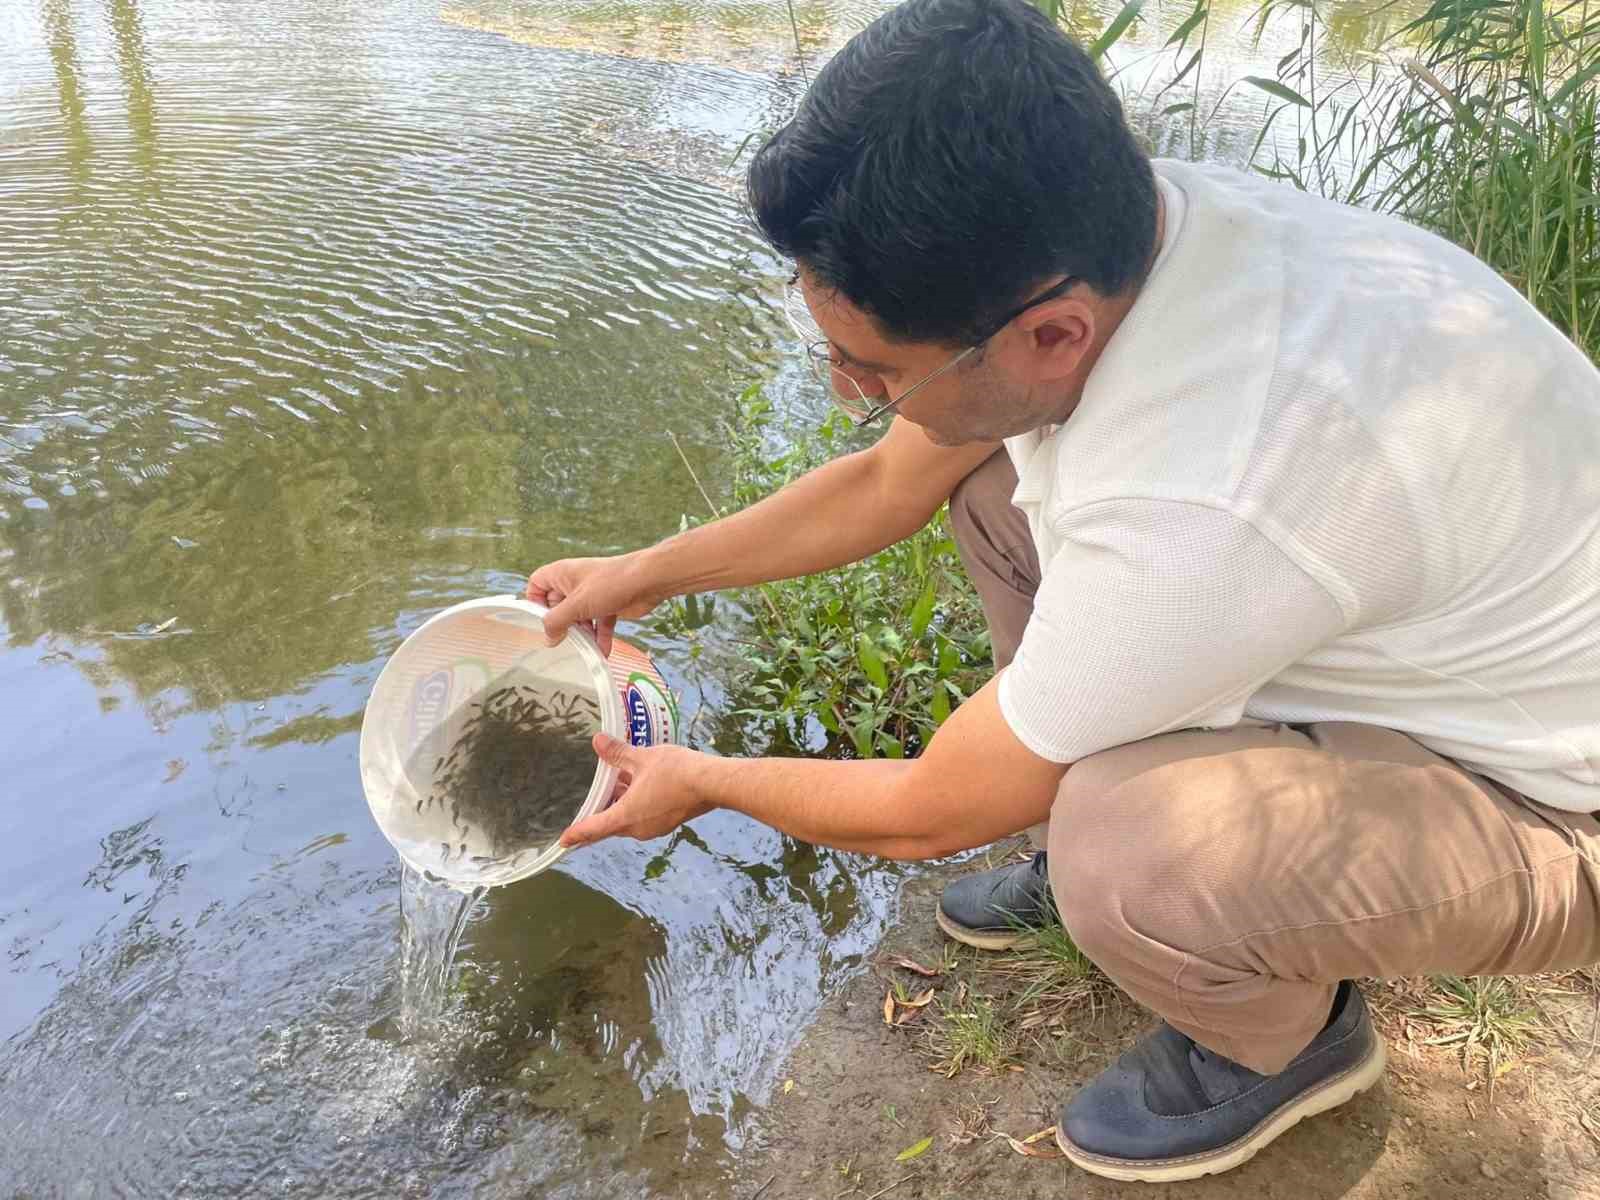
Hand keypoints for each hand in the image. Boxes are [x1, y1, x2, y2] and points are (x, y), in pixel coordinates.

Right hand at [525, 553, 661, 655]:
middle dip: (561, 624)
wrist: (648, 580)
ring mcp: (592, 594)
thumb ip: (557, 621)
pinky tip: (602, 653)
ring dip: (582, 635)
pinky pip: (599, 623)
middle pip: (558, 606)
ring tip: (583, 651)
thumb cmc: (610, 583)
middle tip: (562, 641)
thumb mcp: (577, 604)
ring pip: (579, 618)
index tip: (538, 620)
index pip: (537, 584)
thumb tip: (548, 638)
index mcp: (561, 574)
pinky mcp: (609, 605)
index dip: (534, 601)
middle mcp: (575, 583)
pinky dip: (600, 637)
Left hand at [560, 733, 713, 847]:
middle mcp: (638, 828)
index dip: (576, 834)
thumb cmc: (676, 771)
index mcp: (626, 816)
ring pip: (627, 818)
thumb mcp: (642, 757)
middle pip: (610, 823)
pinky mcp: (667, 822)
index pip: (593, 828)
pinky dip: (635, 803)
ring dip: (620, 803)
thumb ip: (618, 753)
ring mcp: (654, 827)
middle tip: (592, 793)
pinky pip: (642, 816)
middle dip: (600, 808)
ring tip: (617, 779)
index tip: (563, 841)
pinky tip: (639, 782)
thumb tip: (598, 742)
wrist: (712, 783)